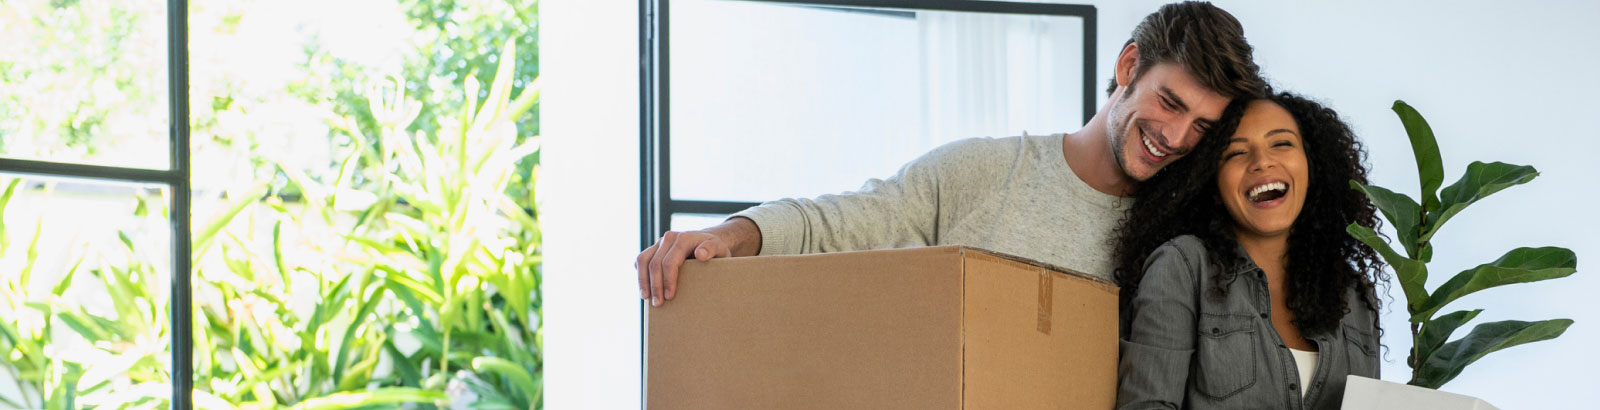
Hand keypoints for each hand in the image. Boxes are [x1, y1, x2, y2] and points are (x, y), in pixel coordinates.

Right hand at [635, 218, 758, 306]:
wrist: (705, 241)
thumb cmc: (714, 249)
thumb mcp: (719, 249)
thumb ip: (711, 249)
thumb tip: (700, 255)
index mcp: (683, 239)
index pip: (669, 262)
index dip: (668, 280)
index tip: (670, 297)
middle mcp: (668, 238)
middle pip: (654, 263)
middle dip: (655, 286)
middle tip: (658, 304)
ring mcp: (659, 243)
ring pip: (642, 260)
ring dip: (643, 281)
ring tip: (646, 298)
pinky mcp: (654, 249)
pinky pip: (640, 260)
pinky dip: (640, 275)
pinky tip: (644, 289)